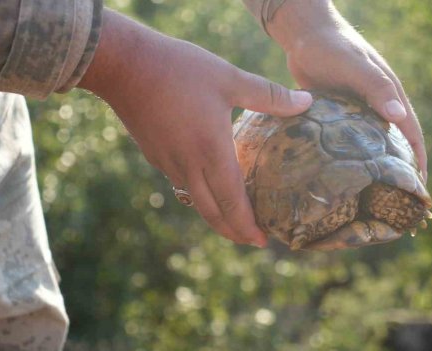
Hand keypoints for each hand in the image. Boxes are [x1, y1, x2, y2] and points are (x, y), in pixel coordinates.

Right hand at [78, 9, 312, 246]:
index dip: (248, 226)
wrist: (123, 64)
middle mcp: (188, 165)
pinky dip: (199, 194)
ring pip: (196, 201)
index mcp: (210, 151)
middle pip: (212, 213)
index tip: (263, 241)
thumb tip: (307, 102)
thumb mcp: (229, 78)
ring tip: (234, 216)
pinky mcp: (154, 154)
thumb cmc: (178, 68)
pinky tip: (208, 183)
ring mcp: (167, 162)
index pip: (232, 202)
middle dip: (234, 231)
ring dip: (216, 215)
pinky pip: (181, 184)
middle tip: (252, 240)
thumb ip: (270, 96)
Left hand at [267, 0, 427, 180]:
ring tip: (371, 198)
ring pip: (371, 144)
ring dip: (374, 167)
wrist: (304, 32)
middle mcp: (377, 105)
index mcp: (390, 95)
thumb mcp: (355, 67)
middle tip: (395, 204)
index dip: (418, 162)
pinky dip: (351, 157)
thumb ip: (375, 88)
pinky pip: (348, 140)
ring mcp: (358, 109)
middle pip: (394, 143)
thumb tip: (398, 116)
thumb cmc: (332, 46)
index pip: (411, 135)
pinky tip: (341, 176)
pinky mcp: (338, 112)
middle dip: (399, 172)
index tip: (420, 191)